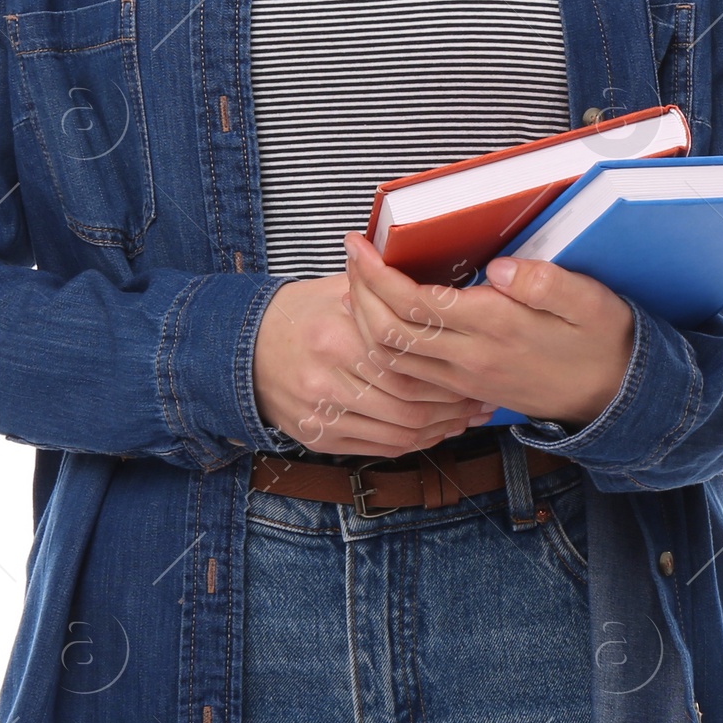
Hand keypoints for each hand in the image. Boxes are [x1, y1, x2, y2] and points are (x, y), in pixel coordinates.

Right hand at [252, 269, 490, 455]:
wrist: (244, 348)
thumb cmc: (298, 313)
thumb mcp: (334, 289)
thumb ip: (379, 287)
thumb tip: (429, 274)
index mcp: (336, 335)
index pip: (406, 364)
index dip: (446, 375)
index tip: (472, 372)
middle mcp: (327, 378)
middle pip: (407, 403)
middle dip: (450, 407)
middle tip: (478, 401)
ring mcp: (320, 413)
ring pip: (397, 433)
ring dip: (438, 430)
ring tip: (464, 419)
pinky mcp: (317, 437)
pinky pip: (377, 448)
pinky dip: (412, 443)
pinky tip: (432, 432)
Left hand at [340, 233, 634, 430]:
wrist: (618, 396)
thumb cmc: (602, 338)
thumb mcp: (589, 300)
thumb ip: (545, 281)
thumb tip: (499, 266)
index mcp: (496, 329)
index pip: (414, 304)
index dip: (377, 274)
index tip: (358, 244)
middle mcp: (472, 360)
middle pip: (389, 334)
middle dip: (359, 292)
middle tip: (350, 254)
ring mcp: (466, 381)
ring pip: (392, 360)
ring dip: (365, 320)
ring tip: (359, 282)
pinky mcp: (468, 390)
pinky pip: (409, 377)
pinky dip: (384, 347)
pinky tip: (383, 320)